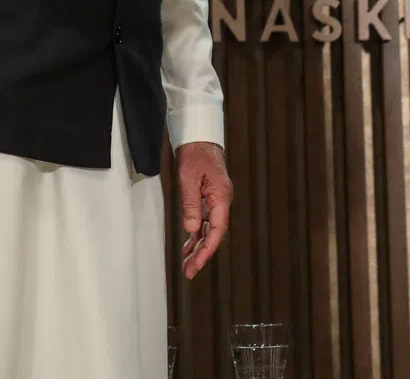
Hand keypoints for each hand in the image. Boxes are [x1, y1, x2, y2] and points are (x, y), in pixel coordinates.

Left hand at [175, 141, 232, 278]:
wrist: (199, 135)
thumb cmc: (195, 153)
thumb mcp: (188, 176)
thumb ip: (190, 203)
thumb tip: (190, 229)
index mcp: (221, 196)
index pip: (217, 229)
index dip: (207, 250)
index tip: (196, 265)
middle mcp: (222, 200)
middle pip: (214, 233)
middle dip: (203, 254)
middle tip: (189, 273)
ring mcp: (216, 199)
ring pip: (209, 229)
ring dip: (199, 246)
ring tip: (187, 265)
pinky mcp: (209, 197)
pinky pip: (205, 220)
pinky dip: (197, 233)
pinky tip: (189, 245)